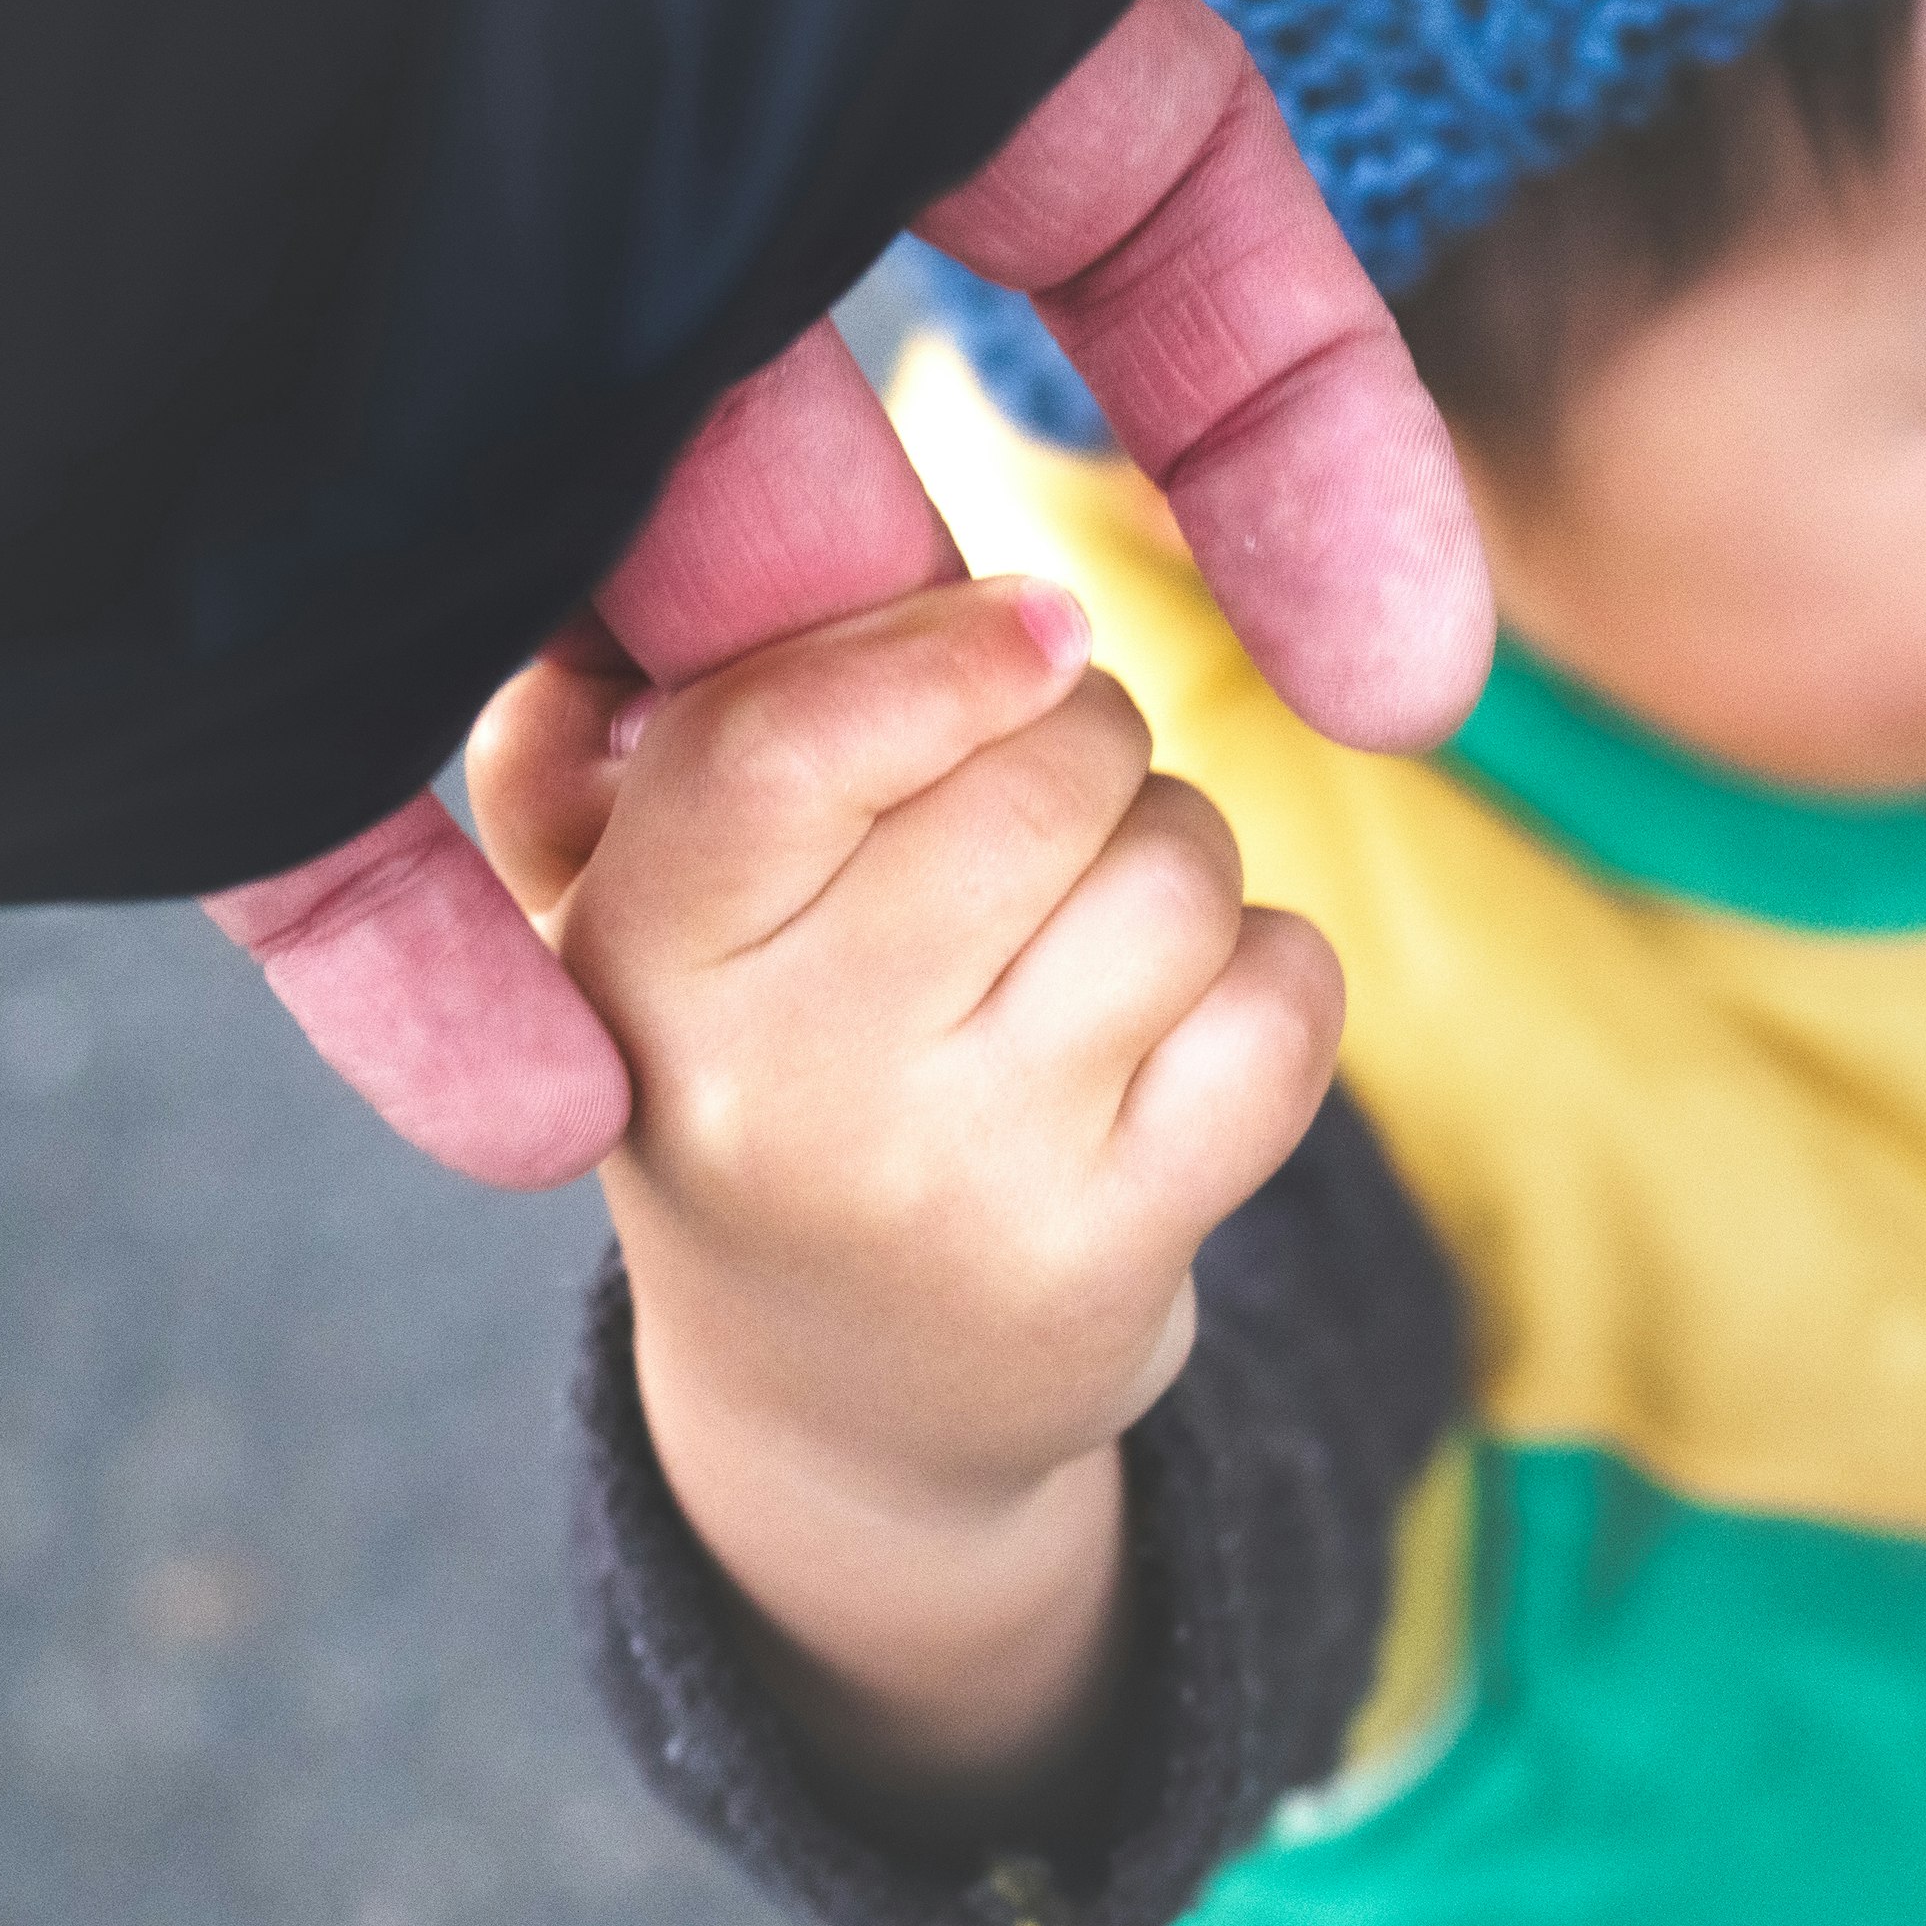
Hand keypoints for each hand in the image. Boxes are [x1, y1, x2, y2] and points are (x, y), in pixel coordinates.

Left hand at [207, 0, 1490, 1189]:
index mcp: (803, 12)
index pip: (1134, 214)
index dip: (1295, 434)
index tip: (1400, 678)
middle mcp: (609, 198)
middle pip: (879, 489)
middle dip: (992, 678)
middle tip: (1068, 805)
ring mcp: (392, 396)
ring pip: (624, 672)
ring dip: (761, 853)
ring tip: (842, 988)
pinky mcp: (170, 570)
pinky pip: (307, 810)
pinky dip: (435, 975)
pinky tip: (553, 1121)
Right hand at [467, 575, 1340, 1788]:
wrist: (839, 1398)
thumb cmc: (763, 1059)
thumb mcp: (655, 897)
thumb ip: (669, 698)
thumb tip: (820, 527)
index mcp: (641, 955)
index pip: (784, 745)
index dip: (947, 648)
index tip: (1037, 620)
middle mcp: (783, 1082)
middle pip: (1040, 778)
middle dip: (1088, 742)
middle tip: (1051, 802)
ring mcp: (954, 1183)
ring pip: (1178, 876)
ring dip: (1180, 860)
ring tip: (1095, 935)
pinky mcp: (1109, 1254)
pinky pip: (1283, 998)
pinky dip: (1273, 975)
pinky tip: (1187, 1027)